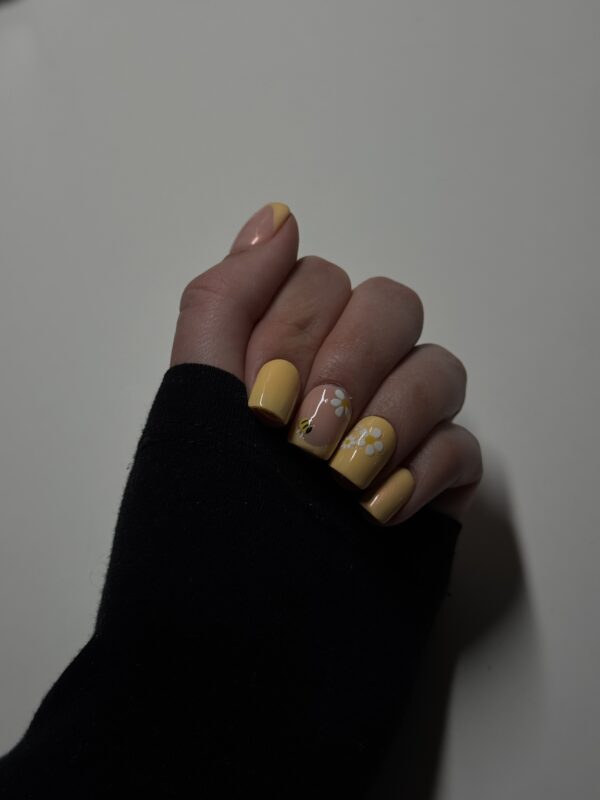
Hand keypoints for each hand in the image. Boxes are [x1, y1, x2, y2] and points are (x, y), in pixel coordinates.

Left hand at [170, 203, 481, 525]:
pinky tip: (377, 512)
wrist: (238, 650)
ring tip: (340, 480)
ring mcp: (392, 432)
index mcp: (281, 355)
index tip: (258, 399)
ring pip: (439, 366)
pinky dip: (425, 472)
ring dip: (389, 419)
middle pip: (391, 305)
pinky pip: (466, 444)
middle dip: (349, 364)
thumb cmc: (203, 527)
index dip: (294, 327)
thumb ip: (223, 301)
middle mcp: (341, 381)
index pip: (317, 279)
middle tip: (303, 437)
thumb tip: (277, 215)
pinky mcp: (432, 486)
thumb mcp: (190, 403)